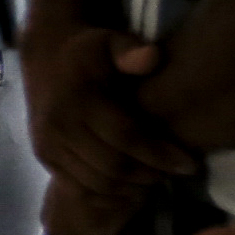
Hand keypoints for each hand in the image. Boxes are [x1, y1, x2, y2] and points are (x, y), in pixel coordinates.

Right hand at [28, 26, 194, 206]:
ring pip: (97, 182)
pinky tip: (130, 185)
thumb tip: (152, 58)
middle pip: (113, 166)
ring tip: (156, 178)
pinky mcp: (45, 158)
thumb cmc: (89, 51)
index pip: (126, 138)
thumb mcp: (110, 41)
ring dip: (131, 187)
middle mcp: (59, 126)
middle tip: (175, 173)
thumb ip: (130, 49)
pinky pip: (80, 188)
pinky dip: (109, 194)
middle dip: (150, 175)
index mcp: (77, 99)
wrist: (45, 57)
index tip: (190, 164)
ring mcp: (48, 145)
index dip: (161, 155)